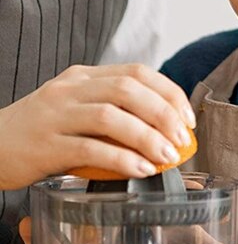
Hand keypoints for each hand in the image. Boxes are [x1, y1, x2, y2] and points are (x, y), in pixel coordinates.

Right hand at [0, 64, 195, 188]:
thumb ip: (114, 111)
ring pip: (110, 117)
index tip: (188, 119)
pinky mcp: (44, 145)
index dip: (169, 93)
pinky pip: (89, 149)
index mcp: (84, 77)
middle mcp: (70, 90)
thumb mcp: (77, 109)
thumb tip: (168, 130)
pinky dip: (120, 159)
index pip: (137, 72)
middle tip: (182, 140)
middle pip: (128, 91)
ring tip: (167, 157)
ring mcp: (55, 116)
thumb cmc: (43, 132)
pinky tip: (140, 170)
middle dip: (163, 114)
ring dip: (146, 137)